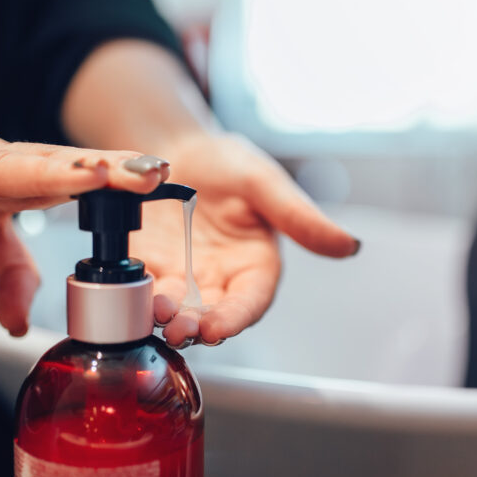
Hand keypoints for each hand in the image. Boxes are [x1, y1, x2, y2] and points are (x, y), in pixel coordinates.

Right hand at [0, 56, 167, 335]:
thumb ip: (3, 266)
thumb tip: (19, 321)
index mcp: (12, 173)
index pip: (72, 171)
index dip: (118, 174)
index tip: (166, 175)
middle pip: (50, 165)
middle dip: (103, 169)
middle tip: (152, 170)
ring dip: (45, 174)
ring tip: (92, 177)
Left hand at [132, 132, 359, 346]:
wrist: (175, 148)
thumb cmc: (228, 162)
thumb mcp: (265, 183)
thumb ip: (301, 218)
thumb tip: (349, 245)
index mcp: (255, 266)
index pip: (251, 301)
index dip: (236, 317)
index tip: (218, 327)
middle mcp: (220, 280)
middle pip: (212, 315)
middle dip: (196, 326)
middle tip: (178, 328)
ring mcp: (183, 278)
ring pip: (177, 310)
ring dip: (165, 316)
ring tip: (152, 312)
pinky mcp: (150, 270)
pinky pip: (143, 290)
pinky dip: (136, 296)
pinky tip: (127, 294)